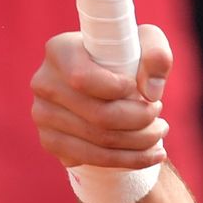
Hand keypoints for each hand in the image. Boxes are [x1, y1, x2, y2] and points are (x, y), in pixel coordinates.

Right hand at [31, 24, 172, 169]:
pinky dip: (126, 160)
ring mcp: (42, 115)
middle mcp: (44, 83)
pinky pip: (90, 159)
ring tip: (160, 131)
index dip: (118, 89)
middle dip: (139, 119)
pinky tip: (148, 153)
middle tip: (158, 112)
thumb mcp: (146, 43)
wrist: (107, 81)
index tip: (142, 91)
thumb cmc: (127, 56)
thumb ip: (156, 56)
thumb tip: (151, 92)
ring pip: (97, 142)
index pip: (83, 79)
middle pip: (97, 115)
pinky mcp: (50, 141)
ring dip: (138, 142)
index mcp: (60, 50)